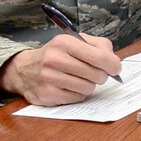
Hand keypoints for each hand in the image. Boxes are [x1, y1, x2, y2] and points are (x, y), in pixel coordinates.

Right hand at [0, 34, 121, 105]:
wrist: (24, 69)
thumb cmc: (57, 54)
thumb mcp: (76, 41)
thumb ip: (100, 46)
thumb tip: (115, 63)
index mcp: (65, 42)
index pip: (99, 57)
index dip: (113, 65)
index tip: (115, 68)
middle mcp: (54, 59)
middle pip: (96, 75)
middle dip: (101, 76)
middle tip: (94, 73)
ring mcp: (49, 78)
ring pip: (88, 88)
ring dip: (88, 85)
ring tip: (78, 79)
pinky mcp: (47, 95)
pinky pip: (77, 98)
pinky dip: (77, 94)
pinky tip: (68, 87)